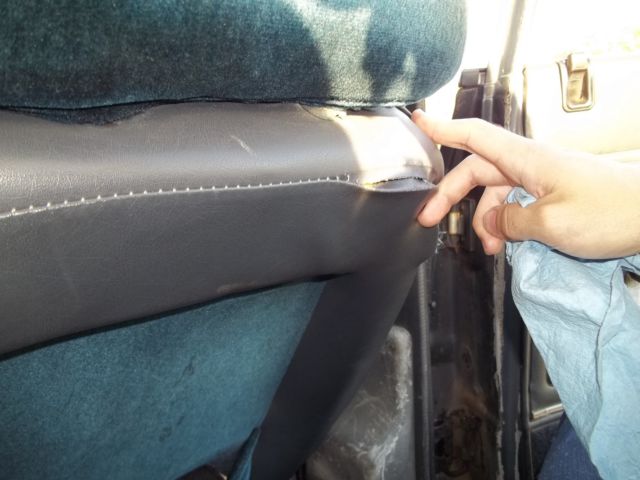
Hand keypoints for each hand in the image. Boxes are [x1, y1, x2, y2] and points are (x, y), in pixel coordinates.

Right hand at [412, 110, 639, 258]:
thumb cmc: (611, 212)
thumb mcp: (551, 223)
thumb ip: (512, 223)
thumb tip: (492, 225)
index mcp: (527, 159)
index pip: (476, 135)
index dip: (444, 129)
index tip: (418, 122)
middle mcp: (531, 164)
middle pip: (478, 170)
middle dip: (451, 195)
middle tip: (429, 220)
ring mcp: (544, 178)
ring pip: (497, 192)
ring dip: (485, 219)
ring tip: (490, 249)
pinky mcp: (555, 193)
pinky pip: (518, 203)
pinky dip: (506, 222)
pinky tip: (509, 243)